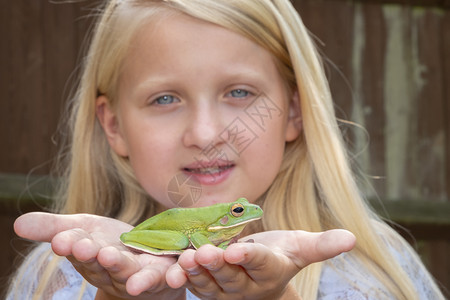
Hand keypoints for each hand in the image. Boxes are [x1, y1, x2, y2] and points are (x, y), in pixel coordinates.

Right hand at [14, 212, 184, 299]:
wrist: (144, 259)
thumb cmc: (108, 244)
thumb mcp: (81, 230)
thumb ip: (53, 228)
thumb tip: (18, 224)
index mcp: (93, 258)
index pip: (80, 251)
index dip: (72, 246)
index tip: (63, 240)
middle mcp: (115, 270)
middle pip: (105, 265)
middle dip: (95, 257)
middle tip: (86, 248)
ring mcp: (142, 274)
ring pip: (134, 274)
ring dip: (126, 270)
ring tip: (117, 260)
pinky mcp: (167, 274)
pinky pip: (173, 276)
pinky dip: (174, 276)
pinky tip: (177, 274)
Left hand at [166, 229, 355, 298]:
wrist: (260, 275)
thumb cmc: (281, 255)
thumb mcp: (301, 248)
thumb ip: (322, 245)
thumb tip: (352, 238)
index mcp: (270, 271)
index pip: (260, 264)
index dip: (248, 257)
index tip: (236, 249)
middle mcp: (247, 286)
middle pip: (231, 276)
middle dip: (217, 265)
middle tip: (203, 253)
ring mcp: (225, 290)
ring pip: (209, 282)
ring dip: (195, 271)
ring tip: (185, 257)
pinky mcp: (207, 286)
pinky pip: (194, 282)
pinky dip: (184, 274)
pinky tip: (175, 262)